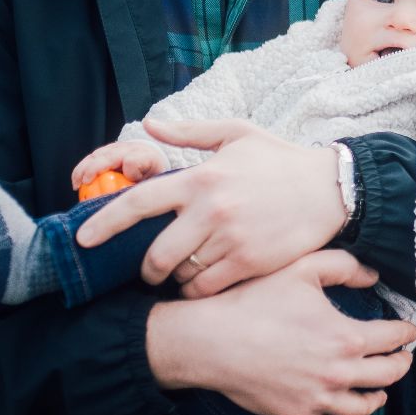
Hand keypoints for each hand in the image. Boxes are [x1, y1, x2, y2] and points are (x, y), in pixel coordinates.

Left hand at [76, 117, 344, 294]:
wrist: (332, 189)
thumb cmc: (281, 160)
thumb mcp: (236, 135)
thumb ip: (189, 133)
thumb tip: (148, 124)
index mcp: (202, 179)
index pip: (140, 202)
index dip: (105, 223)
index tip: (83, 239)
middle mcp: (211, 211)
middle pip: (156, 254)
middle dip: (144, 269)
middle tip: (148, 271)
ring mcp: (231, 240)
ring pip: (182, 274)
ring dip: (175, 279)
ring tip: (181, 274)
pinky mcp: (250, 263)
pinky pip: (208, 287)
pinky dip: (199, 290)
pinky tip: (204, 282)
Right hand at [146, 251, 415, 414]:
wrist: (212, 341)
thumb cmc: (255, 301)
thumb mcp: (301, 269)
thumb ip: (343, 266)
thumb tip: (373, 274)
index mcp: (347, 337)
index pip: (394, 339)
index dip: (406, 333)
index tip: (407, 330)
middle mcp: (339, 373)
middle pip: (388, 376)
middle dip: (401, 364)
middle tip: (403, 357)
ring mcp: (318, 399)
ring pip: (364, 407)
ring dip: (377, 396)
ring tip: (379, 389)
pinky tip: (343, 408)